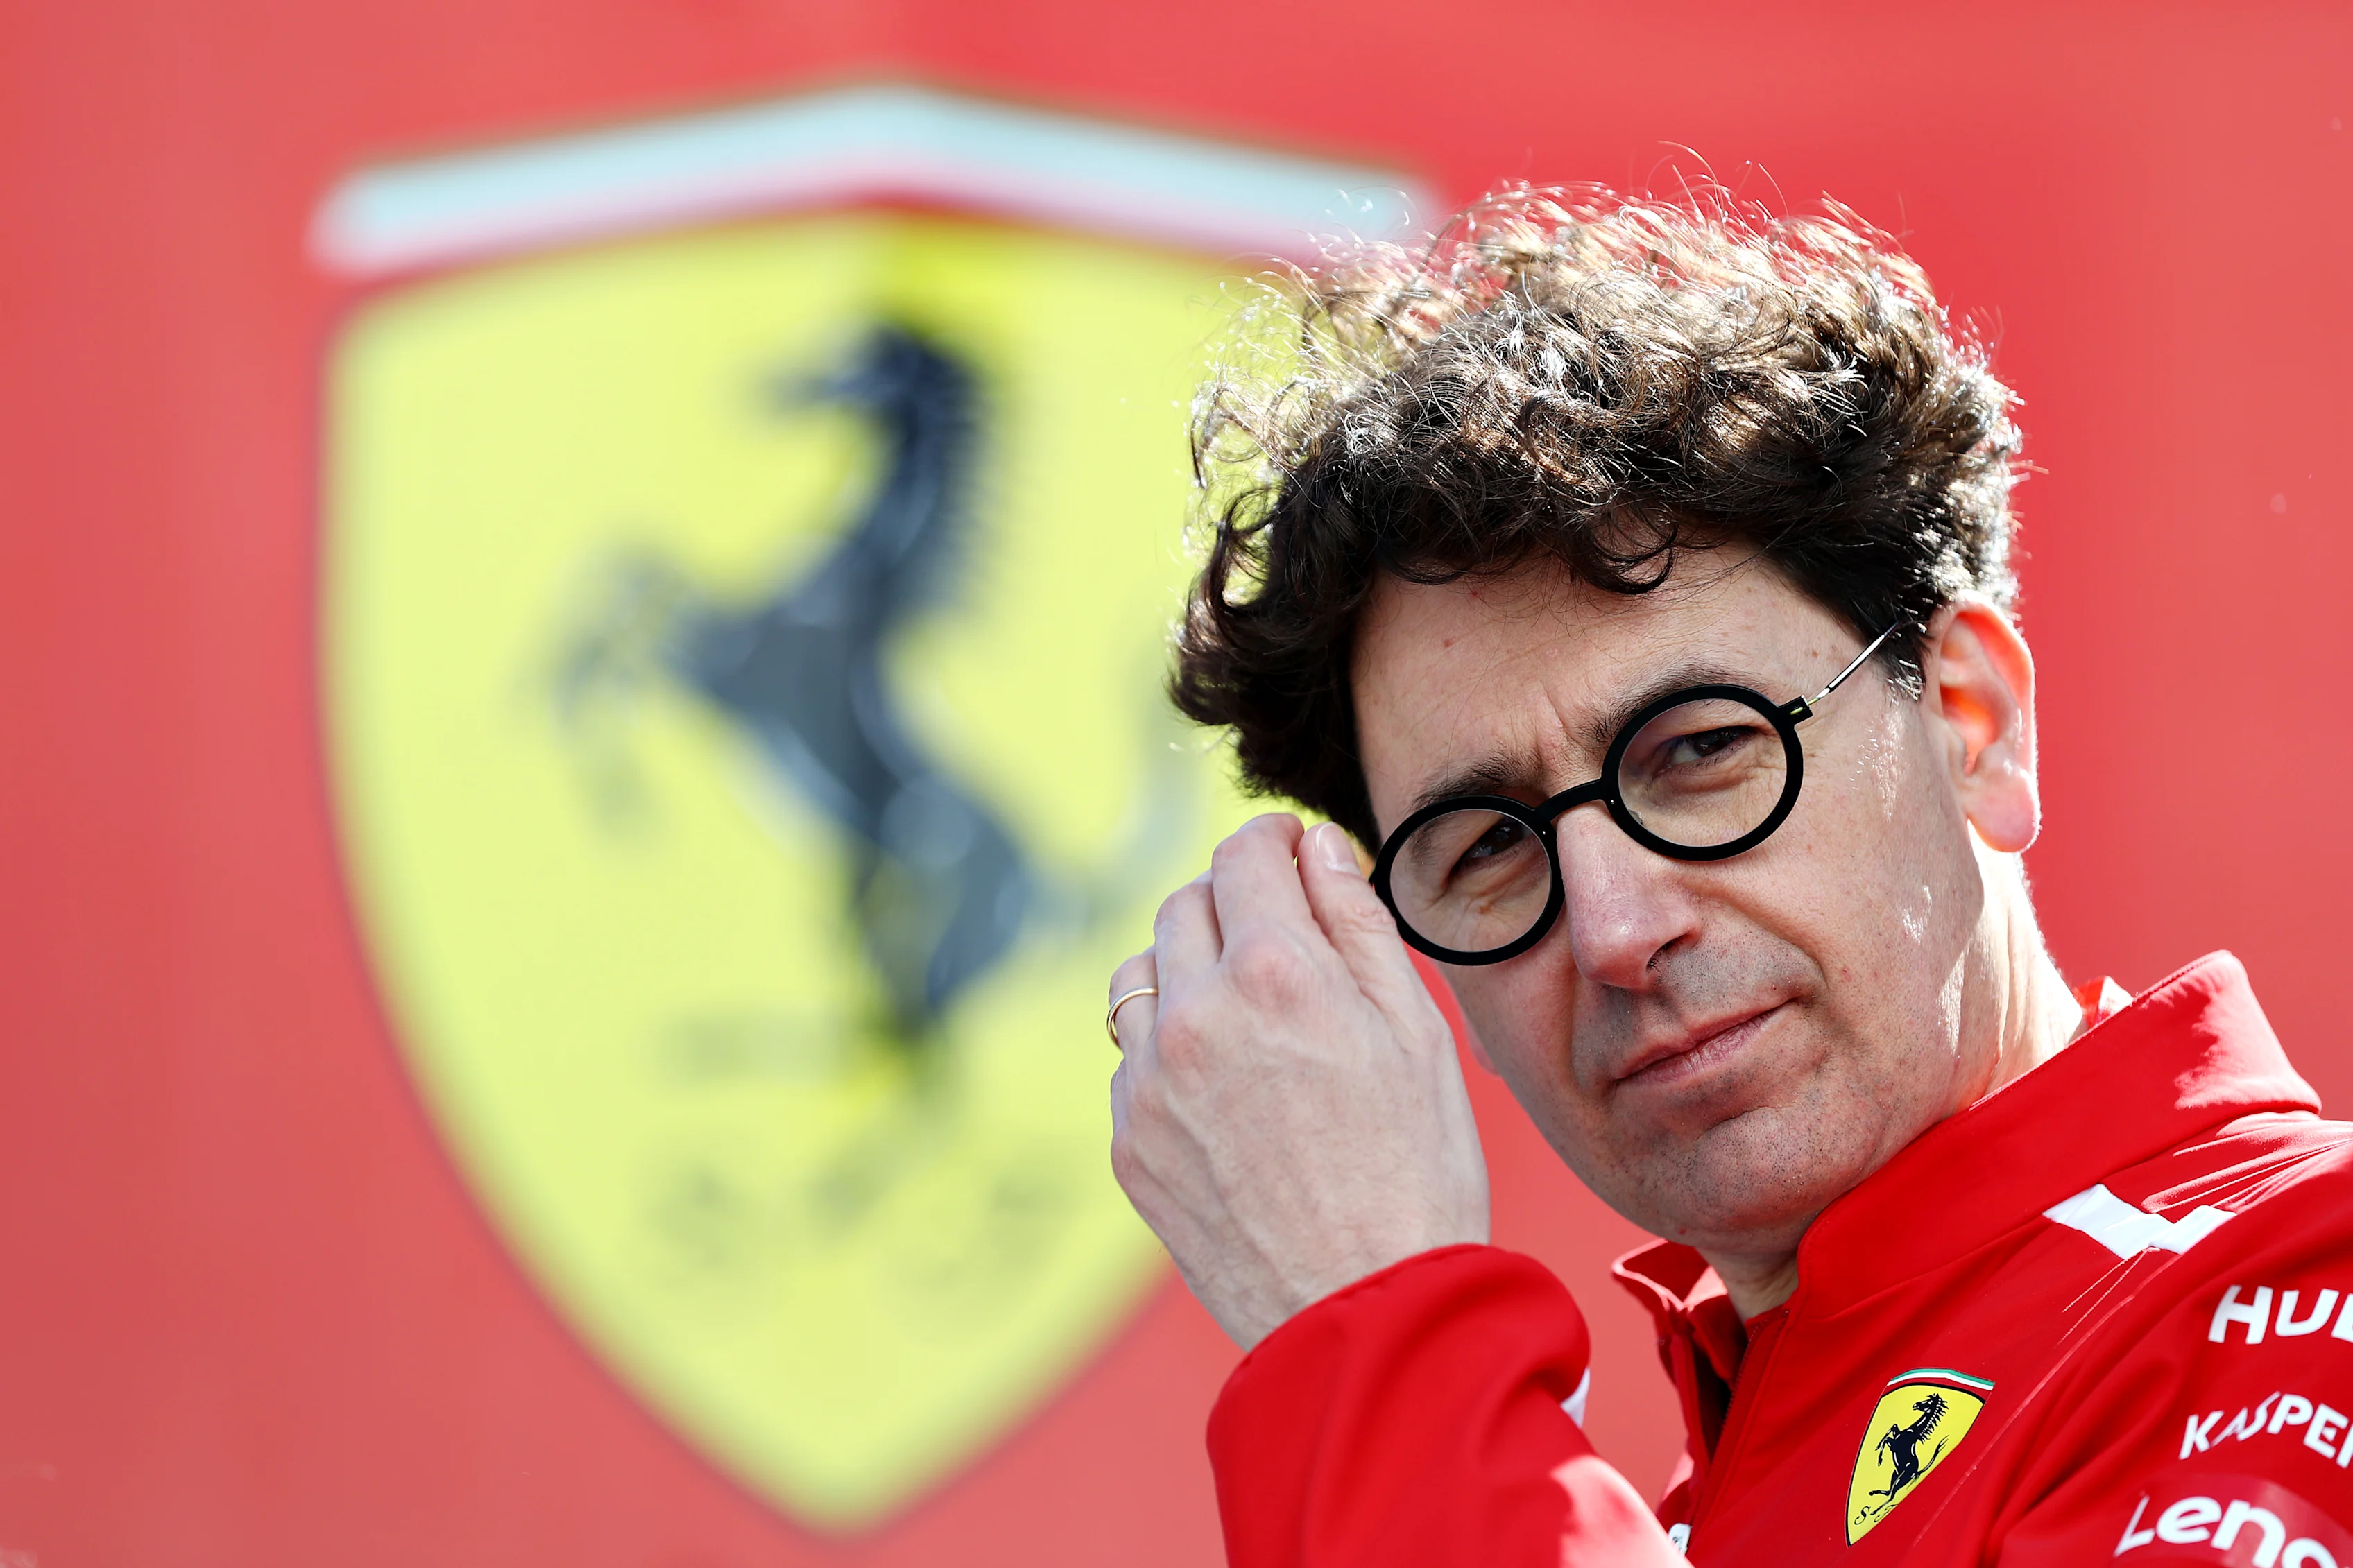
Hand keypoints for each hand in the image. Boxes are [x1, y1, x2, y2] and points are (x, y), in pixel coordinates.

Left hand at [1106, 814, 1489, 1348]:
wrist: (1369, 1315)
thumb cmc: (1417, 1175)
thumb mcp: (1416, 1031)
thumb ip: (1357, 923)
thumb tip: (1318, 850)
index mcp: (1275, 970)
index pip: (1244, 853)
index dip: (1273, 840)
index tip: (1291, 851)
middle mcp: (1195, 1014)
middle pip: (1184, 904)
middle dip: (1231, 901)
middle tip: (1278, 935)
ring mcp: (1150, 1082)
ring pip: (1141, 975)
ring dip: (1185, 969)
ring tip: (1244, 1010)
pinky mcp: (1129, 1142)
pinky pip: (1132, 1061)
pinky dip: (1169, 1051)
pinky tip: (1227, 1089)